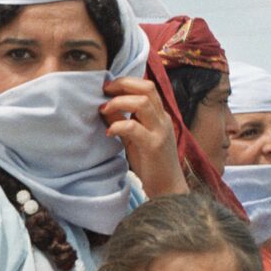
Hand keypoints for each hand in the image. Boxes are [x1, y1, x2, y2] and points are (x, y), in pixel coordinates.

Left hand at [100, 77, 186, 197]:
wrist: (167, 188)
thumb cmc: (149, 162)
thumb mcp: (134, 138)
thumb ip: (122, 121)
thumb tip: (103, 107)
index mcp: (159, 115)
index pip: (147, 86)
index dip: (126, 81)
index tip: (107, 87)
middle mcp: (162, 119)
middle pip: (147, 88)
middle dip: (122, 85)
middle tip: (104, 92)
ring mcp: (160, 131)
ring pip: (143, 103)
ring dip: (118, 102)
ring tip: (103, 110)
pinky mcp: (154, 146)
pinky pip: (134, 128)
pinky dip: (118, 126)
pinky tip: (108, 133)